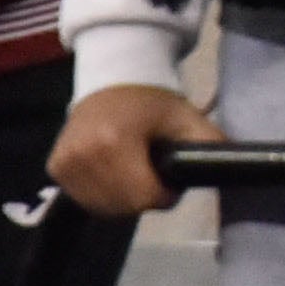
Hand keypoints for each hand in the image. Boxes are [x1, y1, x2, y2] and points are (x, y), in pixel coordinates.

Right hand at [48, 82, 216, 218]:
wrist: (111, 77)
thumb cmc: (152, 101)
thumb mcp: (187, 118)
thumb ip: (209, 146)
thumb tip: (229, 173)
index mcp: (113, 143)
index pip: (144, 198)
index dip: (164, 193)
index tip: (169, 176)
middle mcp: (82, 156)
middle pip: (124, 207)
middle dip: (145, 197)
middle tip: (152, 171)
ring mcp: (64, 164)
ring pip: (104, 208)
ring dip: (124, 199)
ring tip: (132, 169)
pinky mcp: (55, 168)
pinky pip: (86, 200)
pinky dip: (104, 194)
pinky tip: (112, 172)